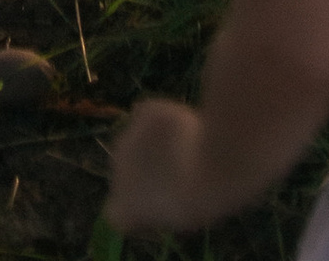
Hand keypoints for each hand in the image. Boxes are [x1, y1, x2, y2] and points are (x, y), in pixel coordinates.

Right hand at [104, 99, 213, 236]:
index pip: (118, 213)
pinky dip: (161, 120)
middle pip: (127, 171)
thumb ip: (158, 206)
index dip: (135, 206)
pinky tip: (180, 127)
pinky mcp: (145, 111)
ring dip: (151, 144)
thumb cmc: (198, 203)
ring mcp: (129, 137)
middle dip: (144, 171)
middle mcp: (118, 172)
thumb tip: (162, 194)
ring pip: (137, 141)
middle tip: (173, 173)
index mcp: (124, 207)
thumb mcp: (177, 217)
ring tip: (181, 148)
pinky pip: (150, 116)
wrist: (210, 166)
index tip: (155, 205)